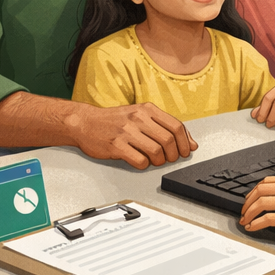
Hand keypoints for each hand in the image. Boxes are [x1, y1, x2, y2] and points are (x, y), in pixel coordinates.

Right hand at [64, 102, 197, 169]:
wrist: (85, 122)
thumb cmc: (113, 121)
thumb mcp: (139, 116)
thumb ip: (164, 126)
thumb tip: (189, 143)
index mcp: (146, 109)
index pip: (176, 126)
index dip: (185, 142)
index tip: (185, 151)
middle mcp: (138, 118)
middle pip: (169, 140)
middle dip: (173, 155)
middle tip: (169, 159)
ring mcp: (126, 131)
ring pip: (157, 152)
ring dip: (159, 161)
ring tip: (154, 161)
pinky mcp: (117, 146)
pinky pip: (140, 161)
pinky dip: (144, 165)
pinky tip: (139, 161)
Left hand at [239, 172, 274, 245]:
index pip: (269, 181)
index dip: (255, 191)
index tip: (251, 198)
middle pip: (261, 189)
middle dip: (248, 201)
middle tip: (245, 210)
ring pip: (261, 203)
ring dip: (249, 212)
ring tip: (246, 220)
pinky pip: (268, 218)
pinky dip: (256, 223)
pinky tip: (253, 227)